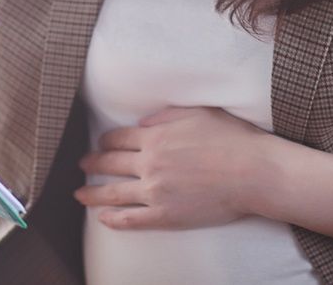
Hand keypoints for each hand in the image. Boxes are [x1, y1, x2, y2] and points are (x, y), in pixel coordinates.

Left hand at [73, 106, 273, 229]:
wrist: (253, 172)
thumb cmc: (231, 138)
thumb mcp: (196, 113)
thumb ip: (165, 115)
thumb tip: (142, 123)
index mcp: (155, 136)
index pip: (119, 138)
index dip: (106, 141)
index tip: (100, 143)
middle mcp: (150, 163)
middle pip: (111, 163)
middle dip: (93, 163)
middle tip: (82, 165)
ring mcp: (156, 191)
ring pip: (114, 193)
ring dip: (93, 193)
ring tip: (79, 193)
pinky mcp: (166, 216)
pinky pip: (132, 219)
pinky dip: (114, 219)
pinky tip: (103, 218)